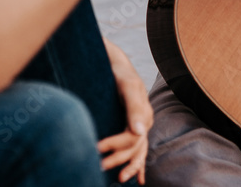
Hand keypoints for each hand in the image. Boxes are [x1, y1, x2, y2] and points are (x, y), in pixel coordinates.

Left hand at [97, 38, 152, 184]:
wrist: (116, 65)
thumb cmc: (120, 74)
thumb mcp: (127, 86)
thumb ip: (135, 107)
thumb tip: (140, 131)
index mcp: (145, 115)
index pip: (132, 138)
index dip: (114, 145)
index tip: (95, 148)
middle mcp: (144, 122)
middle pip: (134, 147)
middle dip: (118, 159)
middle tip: (97, 166)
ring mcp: (140, 126)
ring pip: (139, 152)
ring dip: (131, 166)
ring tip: (120, 179)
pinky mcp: (133, 127)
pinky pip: (139, 150)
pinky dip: (139, 164)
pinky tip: (138, 179)